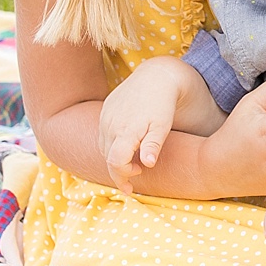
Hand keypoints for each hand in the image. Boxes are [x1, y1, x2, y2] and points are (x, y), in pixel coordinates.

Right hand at [98, 68, 183, 189]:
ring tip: (134, 161)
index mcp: (125, 130)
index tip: (131, 187)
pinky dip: (111, 145)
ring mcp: (105, 116)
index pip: (115, 162)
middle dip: (120, 171)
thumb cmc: (163, 104)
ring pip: (103, 147)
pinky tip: (126, 145)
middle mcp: (110, 124)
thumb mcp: (162, 126)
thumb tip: (147, 165)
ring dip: (114, 158)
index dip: (121, 177)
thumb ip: (153, 145)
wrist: (156, 77)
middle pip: (107, 157)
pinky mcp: (105, 110)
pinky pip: (102, 134)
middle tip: (138, 173)